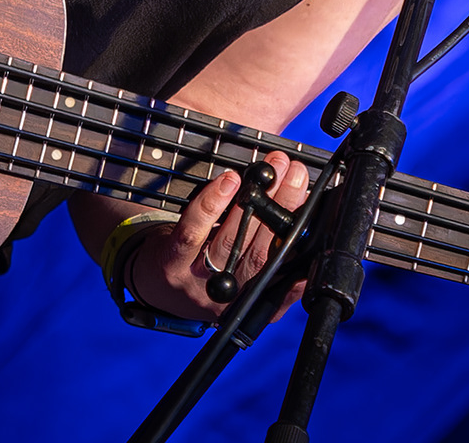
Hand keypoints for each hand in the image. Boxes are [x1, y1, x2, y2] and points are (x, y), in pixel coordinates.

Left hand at [129, 151, 309, 320]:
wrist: (152, 285)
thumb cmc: (209, 271)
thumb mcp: (246, 280)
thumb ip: (279, 269)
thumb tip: (313, 247)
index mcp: (254, 301)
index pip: (285, 268)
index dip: (302, 237)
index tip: (316, 205)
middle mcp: (228, 297)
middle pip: (262, 249)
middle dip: (284, 206)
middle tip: (297, 172)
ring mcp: (198, 282)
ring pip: (232, 239)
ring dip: (256, 199)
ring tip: (272, 167)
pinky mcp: (172, 263)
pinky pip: (194, 231)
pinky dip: (213, 205)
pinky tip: (229, 182)